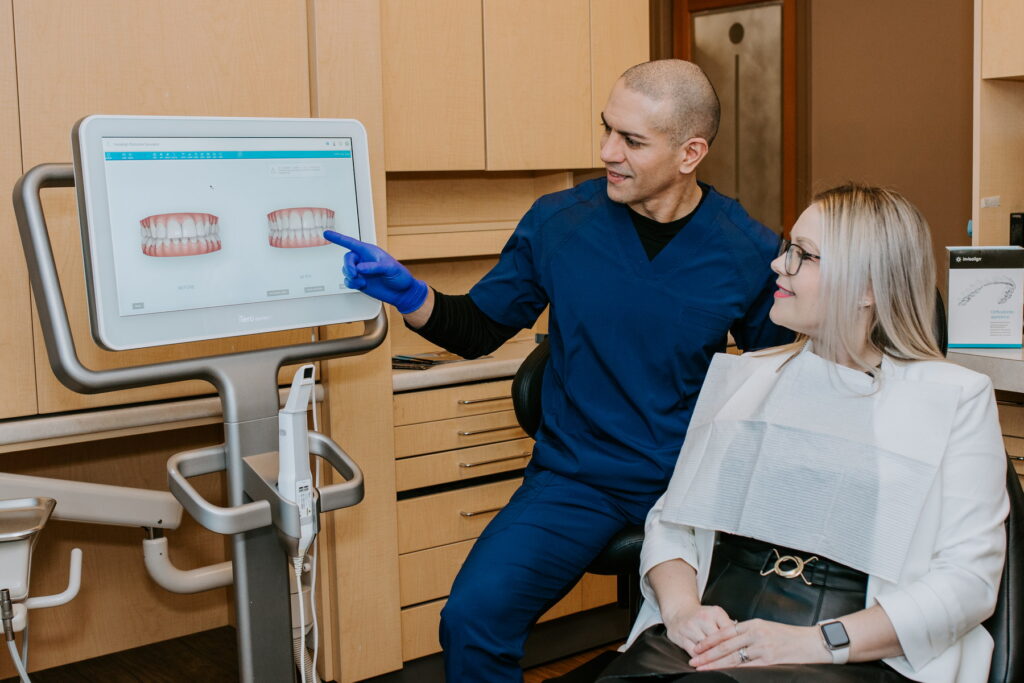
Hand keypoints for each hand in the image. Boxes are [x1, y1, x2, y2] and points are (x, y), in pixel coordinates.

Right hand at [323, 231, 427, 313]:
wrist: (402, 293)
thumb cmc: (400, 277)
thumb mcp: (391, 268)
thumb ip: (375, 267)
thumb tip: (360, 268)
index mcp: (370, 252)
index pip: (352, 243)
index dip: (338, 238)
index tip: (326, 234)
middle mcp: (364, 260)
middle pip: (347, 258)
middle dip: (348, 266)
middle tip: (354, 273)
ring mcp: (361, 272)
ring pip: (346, 270)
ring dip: (351, 276)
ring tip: (361, 281)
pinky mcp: (360, 282)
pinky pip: (348, 281)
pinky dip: (352, 284)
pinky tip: (362, 285)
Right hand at [661, 603, 734, 656]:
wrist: (679, 611)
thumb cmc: (702, 616)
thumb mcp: (717, 615)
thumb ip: (728, 626)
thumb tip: (742, 640)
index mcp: (715, 612)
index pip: (729, 632)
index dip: (734, 644)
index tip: (740, 653)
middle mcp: (702, 618)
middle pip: (717, 642)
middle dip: (724, 652)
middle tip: (731, 662)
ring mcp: (690, 628)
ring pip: (705, 649)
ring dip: (712, 657)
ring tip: (719, 663)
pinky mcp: (681, 637)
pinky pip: (693, 653)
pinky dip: (700, 659)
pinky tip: (705, 662)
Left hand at [688, 618, 831, 669]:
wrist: (812, 642)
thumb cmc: (790, 636)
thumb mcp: (767, 628)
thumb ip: (750, 632)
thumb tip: (732, 638)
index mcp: (754, 624)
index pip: (726, 632)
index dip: (710, 641)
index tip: (698, 647)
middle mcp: (756, 634)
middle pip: (725, 645)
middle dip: (707, 654)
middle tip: (694, 660)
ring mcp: (762, 647)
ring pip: (733, 657)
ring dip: (716, 663)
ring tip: (702, 668)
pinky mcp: (769, 660)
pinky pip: (747, 666)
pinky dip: (733, 670)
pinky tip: (723, 673)